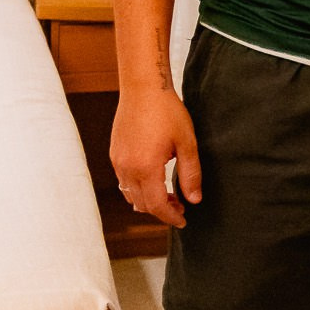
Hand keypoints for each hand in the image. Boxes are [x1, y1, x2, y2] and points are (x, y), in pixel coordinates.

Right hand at [108, 88, 203, 226]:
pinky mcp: (115, 154)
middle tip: (181, 207)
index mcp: (146, 168)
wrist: (143, 88)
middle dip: (161, 211)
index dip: (170, 217)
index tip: (183, 221)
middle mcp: (127, 169)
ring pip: (130, 195)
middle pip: (142, 204)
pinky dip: (138, 189)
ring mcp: (118, 162)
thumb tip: (194, 200)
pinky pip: (124, 182)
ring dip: (148, 201)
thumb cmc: (167, 112)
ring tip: (169, 195)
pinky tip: (153, 180)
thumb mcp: (187, 143)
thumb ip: (191, 174)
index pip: (156, 206)